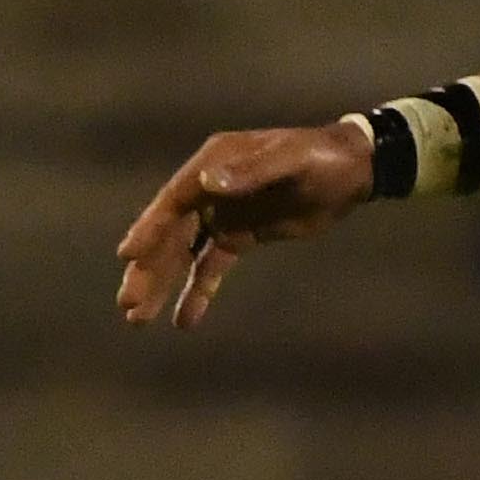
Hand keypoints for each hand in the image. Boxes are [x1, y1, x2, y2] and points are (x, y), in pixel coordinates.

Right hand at [115, 119, 375, 324]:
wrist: (351, 170)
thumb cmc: (320, 158)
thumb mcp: (290, 161)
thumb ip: (252, 172)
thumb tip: (209, 183)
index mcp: (213, 164)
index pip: (172, 201)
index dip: (149, 229)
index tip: (128, 256)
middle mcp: (208, 188)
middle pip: (170, 234)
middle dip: (148, 269)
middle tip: (128, 305)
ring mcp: (221, 214)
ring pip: (182, 253)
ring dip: (162, 283)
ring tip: (138, 320)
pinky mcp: (239, 236)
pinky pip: (210, 266)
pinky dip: (197, 292)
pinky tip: (184, 321)